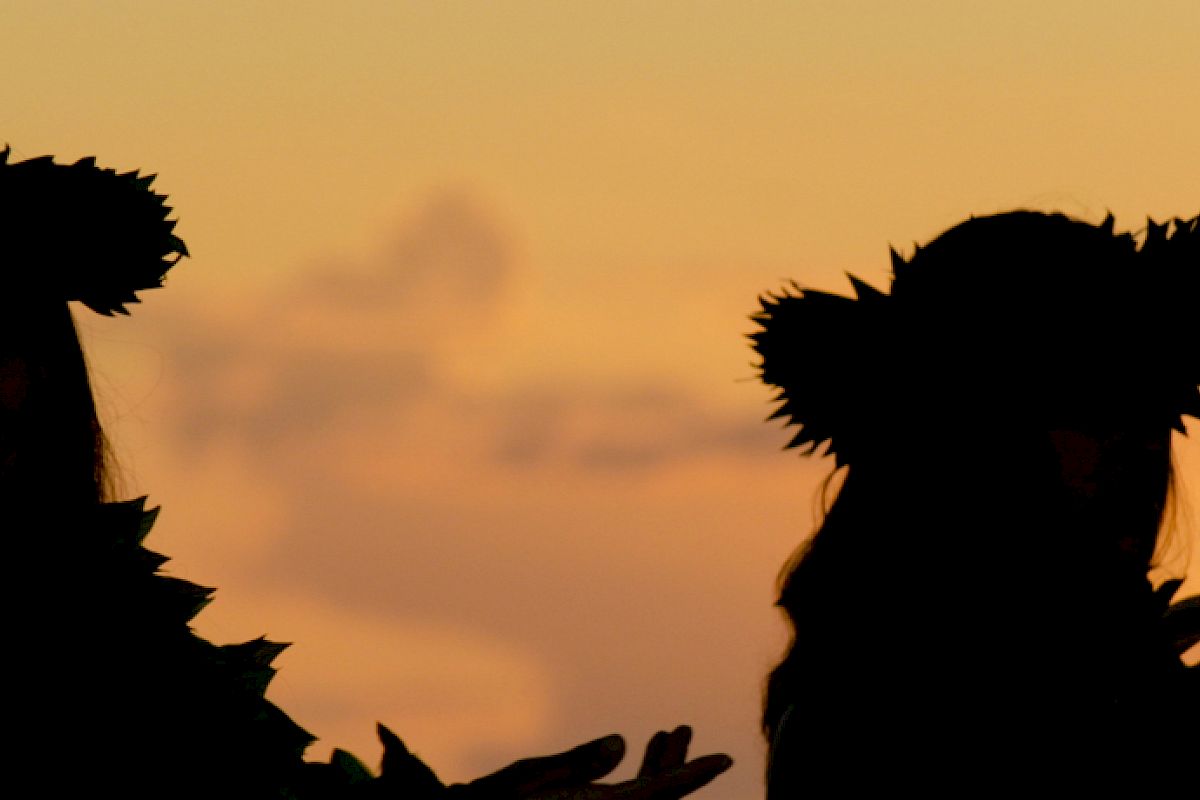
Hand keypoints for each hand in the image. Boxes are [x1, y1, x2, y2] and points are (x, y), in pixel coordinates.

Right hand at [449, 726, 730, 799]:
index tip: (725, 758)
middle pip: (657, 798)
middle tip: (682, 729)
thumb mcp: (530, 778)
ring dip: (658, 769)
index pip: (659, 797)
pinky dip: (637, 778)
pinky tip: (633, 753)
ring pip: (643, 799)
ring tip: (665, 734)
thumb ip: (578, 762)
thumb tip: (621, 745)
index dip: (694, 776)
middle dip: (676, 765)